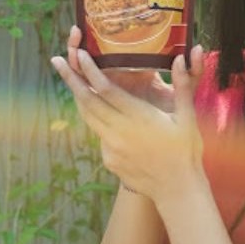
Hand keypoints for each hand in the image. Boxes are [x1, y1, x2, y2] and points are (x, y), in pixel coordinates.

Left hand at [51, 42, 205, 204]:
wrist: (176, 189)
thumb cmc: (185, 150)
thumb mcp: (187, 116)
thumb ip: (182, 85)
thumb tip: (182, 57)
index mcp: (139, 117)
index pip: (106, 89)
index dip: (90, 70)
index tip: (79, 54)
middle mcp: (119, 131)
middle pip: (87, 101)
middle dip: (70, 79)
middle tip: (57, 60)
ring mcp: (111, 147)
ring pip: (88, 117)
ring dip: (78, 97)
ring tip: (70, 80)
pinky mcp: (108, 159)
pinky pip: (99, 134)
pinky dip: (96, 119)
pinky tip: (104, 114)